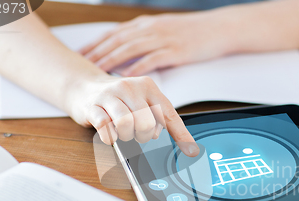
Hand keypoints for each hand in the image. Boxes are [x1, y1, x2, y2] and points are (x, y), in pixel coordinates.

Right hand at [68, 74, 198, 156]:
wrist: (84, 87)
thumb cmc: (120, 99)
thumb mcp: (142, 101)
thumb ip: (161, 118)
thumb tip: (186, 145)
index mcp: (147, 86)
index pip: (168, 114)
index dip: (181, 135)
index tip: (191, 151)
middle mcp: (129, 87)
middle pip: (147, 122)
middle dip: (144, 135)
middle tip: (138, 133)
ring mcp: (109, 96)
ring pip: (126, 123)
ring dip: (127, 136)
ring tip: (124, 133)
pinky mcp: (92, 106)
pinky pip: (105, 127)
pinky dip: (110, 137)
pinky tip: (111, 134)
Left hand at [80, 12, 232, 75]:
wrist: (218, 28)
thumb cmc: (192, 32)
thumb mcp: (163, 30)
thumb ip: (144, 38)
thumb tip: (127, 53)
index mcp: (145, 25)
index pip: (114, 33)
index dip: (95, 43)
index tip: (80, 54)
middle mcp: (150, 29)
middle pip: (117, 40)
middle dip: (97, 52)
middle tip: (80, 65)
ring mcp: (162, 39)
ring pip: (130, 48)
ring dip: (112, 60)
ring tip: (97, 71)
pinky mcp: (175, 50)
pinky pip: (152, 59)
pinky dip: (138, 67)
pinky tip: (127, 76)